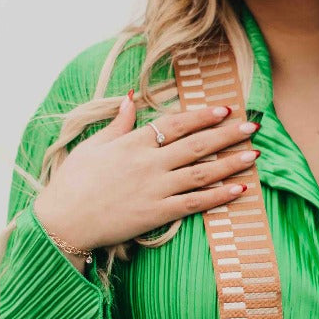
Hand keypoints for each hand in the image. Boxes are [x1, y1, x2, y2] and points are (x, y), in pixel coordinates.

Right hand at [32, 94, 260, 250]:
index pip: (175, 124)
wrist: (64, 221)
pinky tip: (240, 189)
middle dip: (227, 134)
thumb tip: (132, 98)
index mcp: (132, 143)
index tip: (224, 109)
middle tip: (252, 126)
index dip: (202, 115)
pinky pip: (195, 203)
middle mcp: (148, 163)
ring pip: (201, 172)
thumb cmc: (74, 183)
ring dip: (230, 163)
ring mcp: (155, 189)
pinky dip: (219, 196)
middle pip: (196, 144)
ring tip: (254, 154)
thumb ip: (118, 123)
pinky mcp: (158, 214)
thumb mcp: (93, 146)